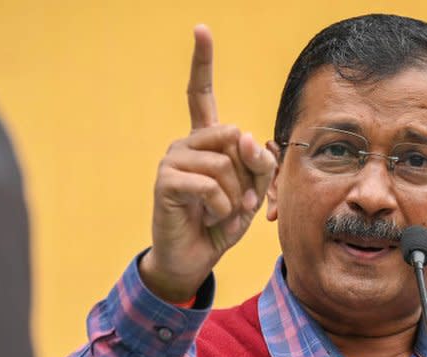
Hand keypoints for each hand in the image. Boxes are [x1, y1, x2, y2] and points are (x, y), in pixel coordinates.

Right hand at [140, 24, 276, 302]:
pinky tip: (210, 218)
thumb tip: (246, 136)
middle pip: (233, 138)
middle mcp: (186, 143)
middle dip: (248, 174)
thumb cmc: (222, 221)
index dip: (201, 62)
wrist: (194, 257)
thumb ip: (260, 163)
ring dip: (235, 196)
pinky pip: (211, 185)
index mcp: (206, 141)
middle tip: (240, 200)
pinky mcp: (166, 181)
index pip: (200, 94)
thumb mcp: (253, 192)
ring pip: (224, 164)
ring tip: (222, 212)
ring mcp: (173, 160)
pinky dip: (222, 207)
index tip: (200, 29)